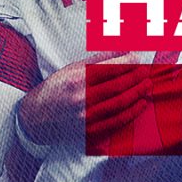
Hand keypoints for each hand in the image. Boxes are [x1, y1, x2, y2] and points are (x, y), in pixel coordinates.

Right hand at [19, 51, 149, 148]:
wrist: (34, 118)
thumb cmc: (54, 90)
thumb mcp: (71, 69)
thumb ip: (98, 60)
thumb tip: (123, 50)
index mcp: (76, 79)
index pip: (110, 69)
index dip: (128, 63)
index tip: (138, 59)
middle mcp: (81, 98)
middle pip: (118, 87)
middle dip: (136, 78)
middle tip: (146, 72)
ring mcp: (85, 116)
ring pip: (120, 104)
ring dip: (138, 94)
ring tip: (147, 85)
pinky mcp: (89, 131)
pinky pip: (117, 121)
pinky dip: (132, 112)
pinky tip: (141, 104)